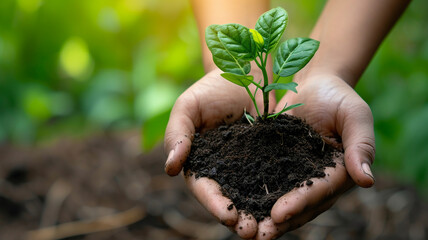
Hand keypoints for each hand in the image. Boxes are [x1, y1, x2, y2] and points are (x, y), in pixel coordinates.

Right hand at [164, 68, 274, 238]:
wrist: (247, 69)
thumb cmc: (212, 87)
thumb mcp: (187, 107)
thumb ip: (176, 135)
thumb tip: (170, 169)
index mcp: (200, 162)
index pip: (204, 188)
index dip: (213, 203)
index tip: (227, 216)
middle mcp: (224, 169)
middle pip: (229, 199)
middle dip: (239, 218)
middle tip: (251, 233)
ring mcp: (249, 165)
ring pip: (253, 195)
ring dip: (260, 214)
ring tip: (271, 229)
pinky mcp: (272, 158)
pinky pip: (276, 179)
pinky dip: (280, 195)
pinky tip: (289, 207)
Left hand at [255, 74, 375, 238]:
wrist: (313, 84)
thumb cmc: (338, 97)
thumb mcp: (355, 115)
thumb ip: (361, 145)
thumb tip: (367, 180)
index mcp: (338, 173)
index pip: (319, 191)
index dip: (300, 203)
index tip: (279, 213)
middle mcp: (315, 180)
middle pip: (298, 205)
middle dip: (279, 221)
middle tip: (257, 235)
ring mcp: (294, 174)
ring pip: (279, 199)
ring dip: (262, 215)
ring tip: (243, 228)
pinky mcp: (275, 163)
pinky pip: (262, 180)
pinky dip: (250, 193)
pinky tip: (234, 203)